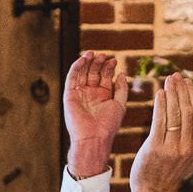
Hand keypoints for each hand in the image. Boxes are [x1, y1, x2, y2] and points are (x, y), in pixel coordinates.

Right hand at [62, 52, 128, 177]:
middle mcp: (90, 94)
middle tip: (103, 56)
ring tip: (93, 54)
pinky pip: (71, 78)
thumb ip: (122, 89)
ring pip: (82, 73)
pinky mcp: (69, 95)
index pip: (104, 77)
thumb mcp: (120, 104)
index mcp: (102, 96)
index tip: (114, 61)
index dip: (109, 68)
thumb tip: (123, 73)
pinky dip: (76, 67)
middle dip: (98, 63)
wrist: (94, 137)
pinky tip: (83, 59)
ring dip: (87, 62)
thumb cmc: (108, 124)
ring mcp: (79, 94)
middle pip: (93, 73)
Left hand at [127, 73, 192, 191]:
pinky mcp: (156, 148)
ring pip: (175, 114)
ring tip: (169, 80)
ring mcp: (172, 148)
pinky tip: (160, 93)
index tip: (188, 82)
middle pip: (188, 112)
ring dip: (172, 94)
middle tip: (177, 76)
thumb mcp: (192, 157)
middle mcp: (188, 147)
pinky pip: (160, 122)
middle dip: (182, 91)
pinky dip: (161, 105)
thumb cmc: (171, 172)